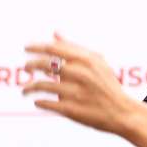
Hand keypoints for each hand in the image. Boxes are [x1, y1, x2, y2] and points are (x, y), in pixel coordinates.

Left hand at [23, 33, 146, 146]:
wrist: (122, 112)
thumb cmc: (107, 85)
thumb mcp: (96, 62)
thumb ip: (74, 48)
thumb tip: (55, 34)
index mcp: (86, 59)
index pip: (53, 48)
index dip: (36, 47)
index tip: (26, 48)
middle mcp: (80, 74)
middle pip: (44, 65)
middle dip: (30, 65)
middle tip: (25, 68)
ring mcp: (75, 92)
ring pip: (42, 85)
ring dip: (29, 87)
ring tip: (25, 90)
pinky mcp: (71, 109)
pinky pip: (47, 103)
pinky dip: (39, 101)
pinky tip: (37, 101)